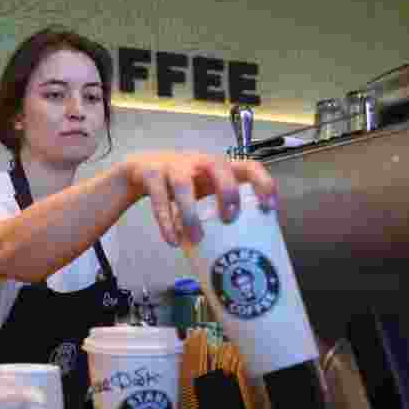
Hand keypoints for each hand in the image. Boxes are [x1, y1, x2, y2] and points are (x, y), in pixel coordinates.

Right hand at [122, 151, 277, 246]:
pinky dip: (165, 221)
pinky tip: (173, 239)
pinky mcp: (151, 174)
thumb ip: (219, 209)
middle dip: (226, 192)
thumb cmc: (183, 185)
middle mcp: (198, 161)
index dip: (262, 184)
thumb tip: (242, 248)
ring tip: (196, 238)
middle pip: (217, 165)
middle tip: (228, 220)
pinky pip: (158, 198)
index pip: (248, 165)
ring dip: (190, 213)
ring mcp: (173, 165)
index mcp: (218, 166)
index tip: (268, 209)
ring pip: (182, 185)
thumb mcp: (204, 191)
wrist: (140, 170)